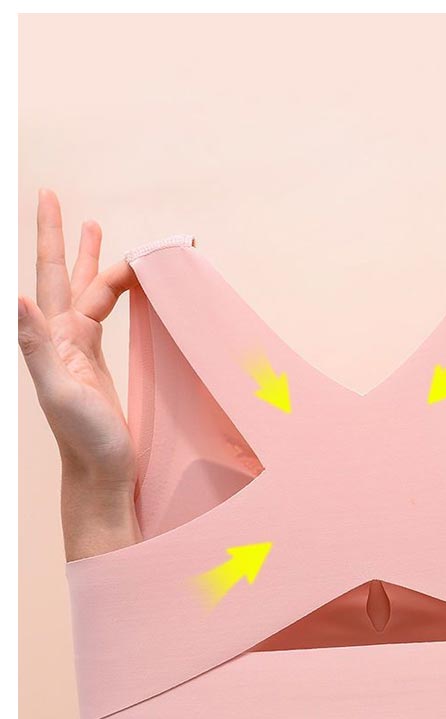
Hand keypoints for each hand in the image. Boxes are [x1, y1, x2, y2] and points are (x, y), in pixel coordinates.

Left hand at [19, 189, 135, 486]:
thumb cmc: (84, 441)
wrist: (99, 475)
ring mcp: (81, 352)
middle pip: (66, 278)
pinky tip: (114, 293)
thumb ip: (35, 346)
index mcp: (57, 339)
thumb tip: (15, 298)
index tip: (90, 221)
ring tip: (96, 233)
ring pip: (87, 294)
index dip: (65, 246)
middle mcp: (64, 339)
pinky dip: (110, 298)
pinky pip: (103, 318)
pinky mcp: (97, 366)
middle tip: (55, 200)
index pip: (58, 280)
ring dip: (89, 263)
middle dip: (65, 240)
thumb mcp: (59, 392)